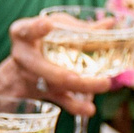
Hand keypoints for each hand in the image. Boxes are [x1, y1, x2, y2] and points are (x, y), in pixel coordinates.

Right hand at [0, 14, 115, 117]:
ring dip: (81, 86)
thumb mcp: (57, 26)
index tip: (47, 25)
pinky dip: (76, 106)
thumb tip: (110, 23)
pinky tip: (90, 109)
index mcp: (23, 34)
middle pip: (42, 67)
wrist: (23, 68)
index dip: (35, 29)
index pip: (25, 30)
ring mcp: (34, 78)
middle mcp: (24, 57)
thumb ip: (80, 27)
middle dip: (63, 74)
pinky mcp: (46, 92)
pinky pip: (61, 100)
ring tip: (103, 84)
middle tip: (78, 76)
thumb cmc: (42, 38)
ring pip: (56, 85)